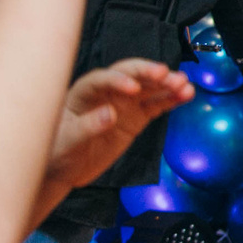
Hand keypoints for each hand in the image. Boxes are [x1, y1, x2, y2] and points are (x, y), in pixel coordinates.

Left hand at [46, 60, 195, 194]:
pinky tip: (185, 95)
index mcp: (84, 92)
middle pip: (131, 75)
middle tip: (167, 75)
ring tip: (184, 85)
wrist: (64, 168)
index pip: (103, 79)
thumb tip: (110, 114)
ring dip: (166, 84)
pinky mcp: (135, 118)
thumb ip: (88, 126)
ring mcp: (123, 104)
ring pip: (148, 88)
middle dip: (149, 74)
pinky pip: (155, 105)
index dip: (119, 81)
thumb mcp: (67, 140)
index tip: (133, 89)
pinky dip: (170, 100)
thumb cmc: (57, 149)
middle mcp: (106, 92)